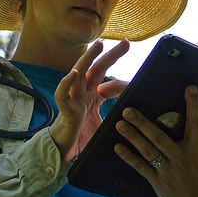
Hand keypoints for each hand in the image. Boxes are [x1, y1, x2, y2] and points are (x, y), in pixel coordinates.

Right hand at [49, 40, 128, 160]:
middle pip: (95, 69)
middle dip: (110, 55)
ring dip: (88, 59)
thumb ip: (116, 119)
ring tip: (99, 46)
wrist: (63, 154)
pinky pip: (62, 95)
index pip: (105, 75)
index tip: (129, 52)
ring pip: (78, 74)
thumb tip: (135, 118)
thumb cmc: (81, 140)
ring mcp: (73, 100)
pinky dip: (66, 83)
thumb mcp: (104, 127)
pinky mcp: (65, 111)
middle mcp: (82, 94)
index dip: (117, 65)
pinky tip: (74, 73)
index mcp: (92, 96)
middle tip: (125, 42)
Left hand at [113, 85, 197, 196]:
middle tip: (128, 108)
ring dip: (132, 137)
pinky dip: (128, 157)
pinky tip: (117, 146)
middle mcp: (180, 159)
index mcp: (197, 150)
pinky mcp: (156, 181)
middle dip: (143, 123)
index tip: (190, 88)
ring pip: (147, 151)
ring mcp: (167, 171)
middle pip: (159, 138)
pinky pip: (140, 167)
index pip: (196, 123)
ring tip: (119, 123)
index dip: (194, 105)